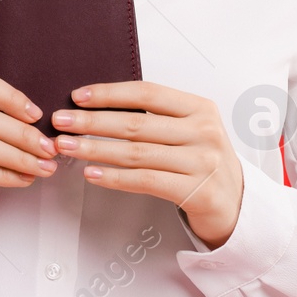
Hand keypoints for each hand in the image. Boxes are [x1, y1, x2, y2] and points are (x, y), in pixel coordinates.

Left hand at [51, 81, 242, 247]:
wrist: (237, 203)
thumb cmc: (201, 161)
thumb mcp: (188, 130)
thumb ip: (155, 117)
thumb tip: (97, 106)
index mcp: (199, 108)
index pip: (147, 93)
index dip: (110, 93)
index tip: (77, 97)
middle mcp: (204, 132)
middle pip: (136, 123)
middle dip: (92, 122)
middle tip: (60, 122)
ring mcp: (203, 162)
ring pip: (137, 153)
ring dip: (95, 149)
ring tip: (66, 147)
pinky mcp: (198, 192)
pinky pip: (146, 181)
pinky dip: (114, 177)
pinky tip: (91, 173)